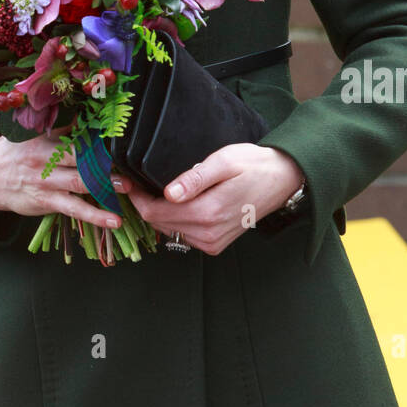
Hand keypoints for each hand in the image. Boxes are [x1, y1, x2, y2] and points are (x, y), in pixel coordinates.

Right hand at [0, 126, 132, 229]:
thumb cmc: (13, 153)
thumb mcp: (30, 134)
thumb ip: (57, 129)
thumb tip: (85, 116)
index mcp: (44, 138)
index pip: (74, 134)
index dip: (97, 136)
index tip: (120, 136)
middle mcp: (46, 158)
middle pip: (80, 157)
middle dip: (105, 160)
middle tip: (129, 162)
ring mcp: (46, 181)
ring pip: (80, 183)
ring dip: (106, 185)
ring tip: (128, 188)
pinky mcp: (46, 202)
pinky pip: (74, 209)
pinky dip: (95, 216)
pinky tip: (114, 221)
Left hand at [125, 145, 304, 256]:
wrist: (282, 179)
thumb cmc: (253, 164)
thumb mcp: (223, 161)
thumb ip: (195, 178)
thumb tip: (168, 194)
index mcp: (208, 212)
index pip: (154, 212)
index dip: (135, 197)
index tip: (124, 179)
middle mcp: (208, 234)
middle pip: (158, 223)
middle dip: (143, 203)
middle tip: (133, 181)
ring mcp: (212, 243)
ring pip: (168, 230)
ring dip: (156, 212)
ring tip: (150, 189)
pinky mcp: (215, 244)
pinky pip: (183, 235)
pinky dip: (172, 220)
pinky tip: (173, 202)